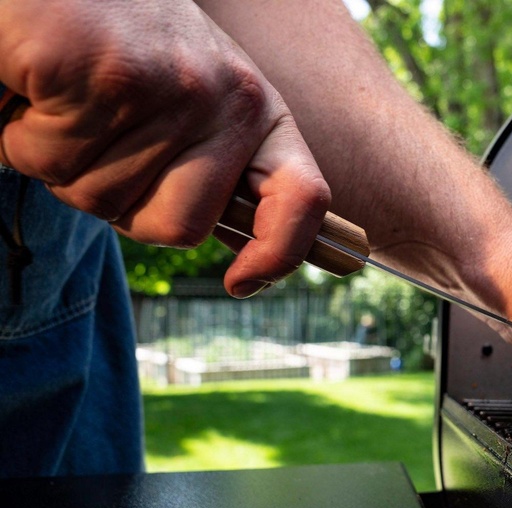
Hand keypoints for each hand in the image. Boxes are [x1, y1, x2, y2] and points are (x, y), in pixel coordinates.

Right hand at [0, 0, 329, 297]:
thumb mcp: (190, 102)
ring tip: (64, 98)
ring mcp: (173, 86)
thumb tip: (247, 263)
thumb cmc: (118, 41)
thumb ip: (211, 167)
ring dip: (58, 161)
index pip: (302, 198)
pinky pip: (51, 156)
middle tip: (95, 140)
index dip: (279, 254)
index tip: (242, 281)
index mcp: (256, 112)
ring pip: (99, 197)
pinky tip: (36, 85)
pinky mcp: (107, 72)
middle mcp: (228, 99)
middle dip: (118, 202)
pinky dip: (19, 133)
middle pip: (178, 228)